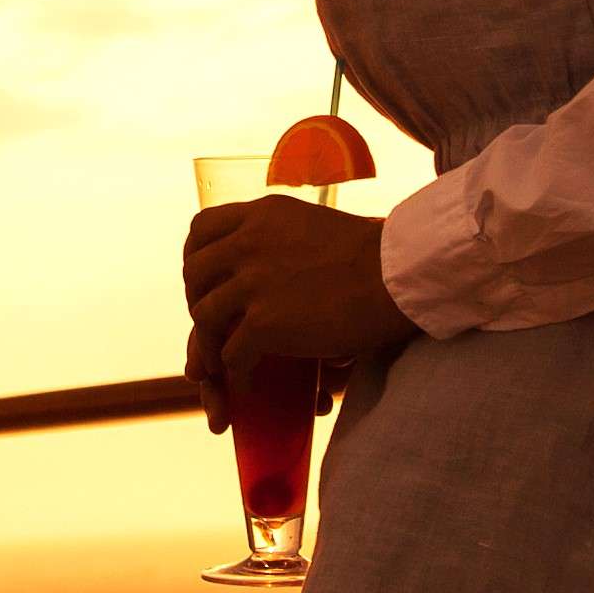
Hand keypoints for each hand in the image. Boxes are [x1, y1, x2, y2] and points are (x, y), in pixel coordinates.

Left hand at [181, 199, 416, 403]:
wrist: (399, 275)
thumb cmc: (375, 255)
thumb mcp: (316, 225)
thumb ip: (284, 237)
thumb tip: (275, 262)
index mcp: (262, 214)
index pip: (201, 229)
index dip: (196, 257)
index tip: (205, 279)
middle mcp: (249, 242)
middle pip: (194, 273)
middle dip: (196, 301)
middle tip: (211, 324)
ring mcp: (253, 282)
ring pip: (203, 316)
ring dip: (207, 343)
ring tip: (218, 362)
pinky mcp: (264, 322)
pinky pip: (230, 352)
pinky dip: (234, 369)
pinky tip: (247, 378)